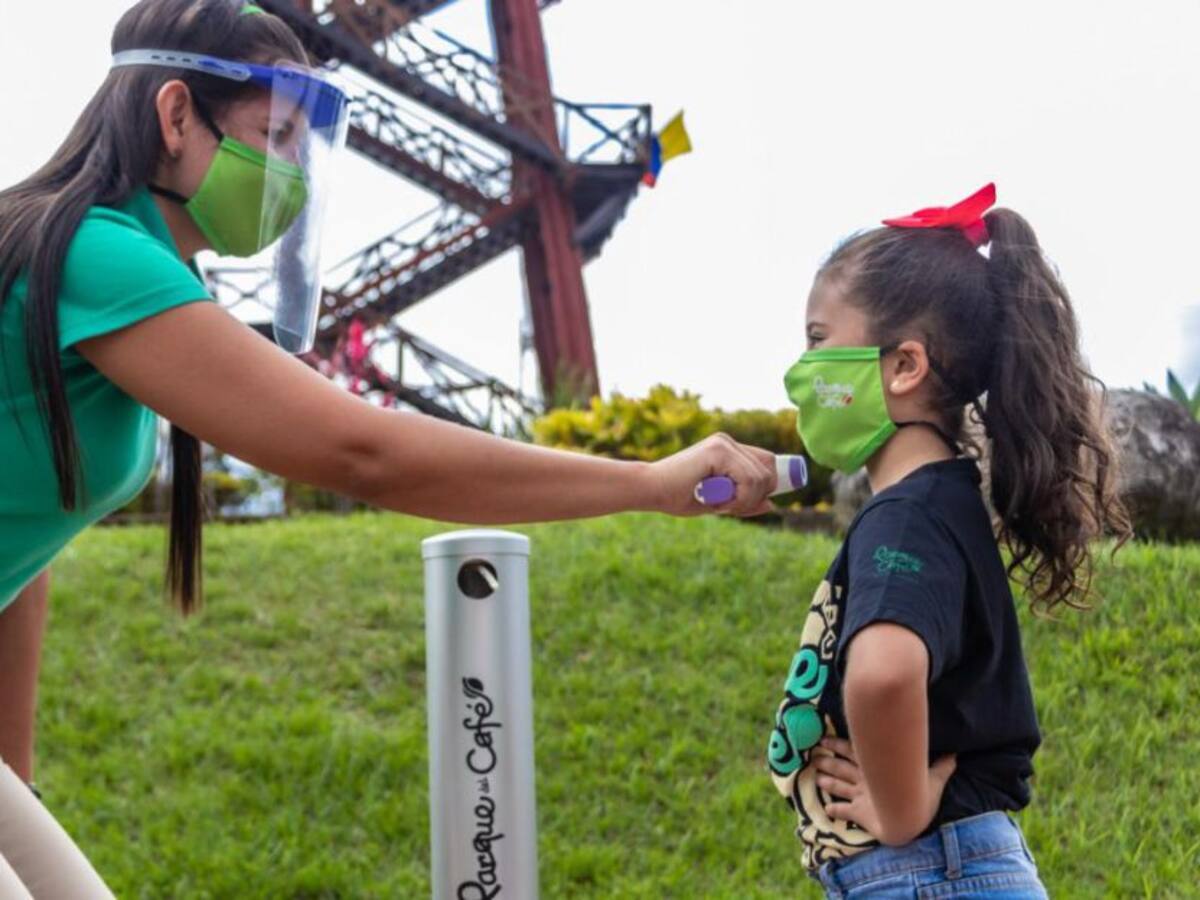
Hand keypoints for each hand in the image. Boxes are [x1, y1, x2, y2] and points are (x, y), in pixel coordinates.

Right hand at [648, 433, 775, 517]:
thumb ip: (744, 501)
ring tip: (722, 505)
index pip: (766, 463)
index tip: (757, 504)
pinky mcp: (718, 450)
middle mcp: (728, 442)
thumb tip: (771, 504)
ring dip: (746, 500)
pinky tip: (719, 502)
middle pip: (769, 469)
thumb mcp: (718, 502)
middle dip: (758, 495)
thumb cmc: (678, 497)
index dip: (768, 485)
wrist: (651, 490)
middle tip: (732, 508)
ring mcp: (724, 443)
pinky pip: (749, 480)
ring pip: (762, 477)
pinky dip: (740, 498)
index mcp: (728, 450)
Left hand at [813, 737, 956, 843]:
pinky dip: (835, 810)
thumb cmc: (919, 795)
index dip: (838, 745)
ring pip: (839, 786)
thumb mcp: (933, 778)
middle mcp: (865, 779)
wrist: (908, 819)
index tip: (824, 739)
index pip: (853, 751)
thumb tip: (956, 755)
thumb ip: (941, 767)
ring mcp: (861, 796)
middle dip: (828, 761)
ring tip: (816, 778)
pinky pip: (844, 811)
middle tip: (814, 756)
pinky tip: (826, 809)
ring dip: (827, 781)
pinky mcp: (859, 813)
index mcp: (877, 766)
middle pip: (841, 767)